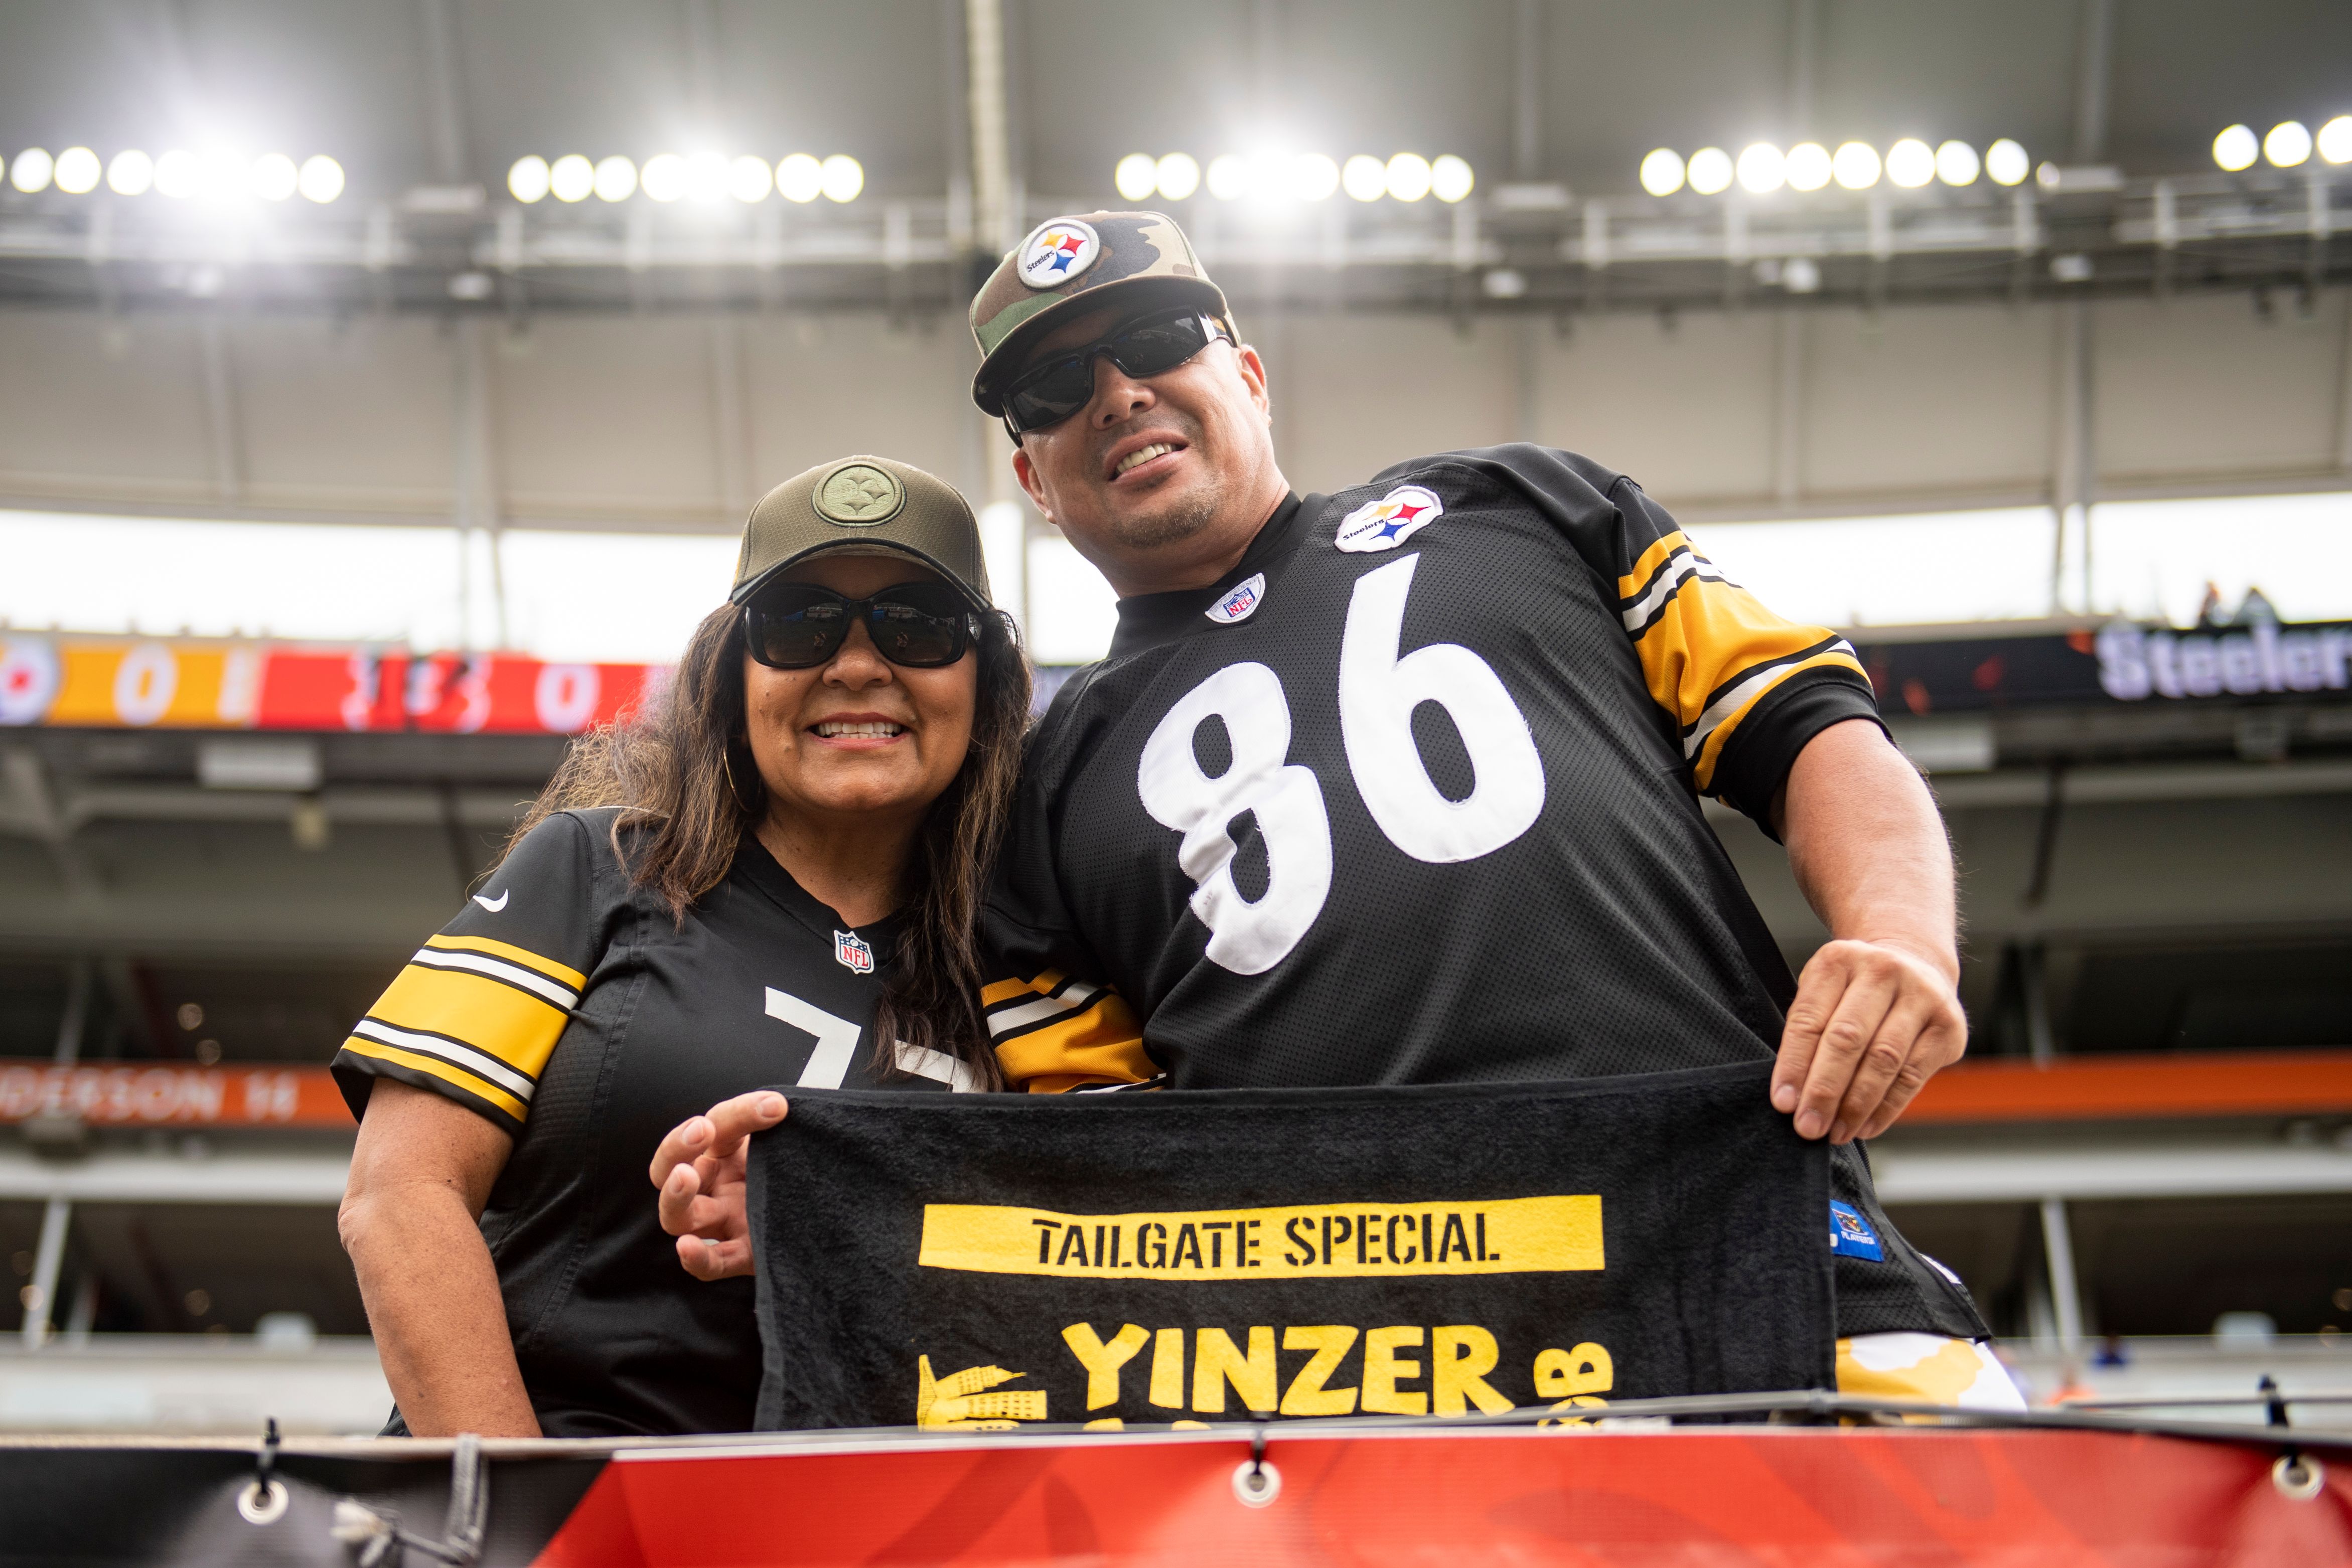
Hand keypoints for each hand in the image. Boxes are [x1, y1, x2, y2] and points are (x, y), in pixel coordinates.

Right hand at [650, 1091, 787, 1279]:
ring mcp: (723, 1223)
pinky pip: (710, 1265)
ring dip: (677, 1196)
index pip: (718, 1126)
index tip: (776, 1106)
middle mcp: (715, 1186)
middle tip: (702, 1130)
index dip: (740, 1113)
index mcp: (725, 1152)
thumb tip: (783, 1105)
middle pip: (671, 1168)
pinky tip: (687, 1247)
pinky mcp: (742, 1256)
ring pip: (679, 1217)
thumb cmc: (799, 1171)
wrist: (825, 1214)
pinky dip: (696, 1258)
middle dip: (678, 1146)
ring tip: (685, 1177)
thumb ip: (784, 1127)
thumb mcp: (790, 1143)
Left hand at [1770, 938, 1964, 1143]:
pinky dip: (1886, 1107)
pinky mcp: (1949, 1026)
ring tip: (1836, 1132)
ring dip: (1856, 1104)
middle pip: (1847, 1039)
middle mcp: (1882, 971)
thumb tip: (1792, 1097)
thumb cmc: (1855, 990)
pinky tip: (1866, 1126)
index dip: (1794, 1065)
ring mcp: (1922, 996)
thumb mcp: (1825, 993)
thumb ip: (1809, 1034)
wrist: (1915, 963)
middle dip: (1824, 1090)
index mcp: (1838, 960)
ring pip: (1883, 1060)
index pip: (1809, 1019)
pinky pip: (1912, 1075)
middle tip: (1808, 1127)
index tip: (1783, 1103)